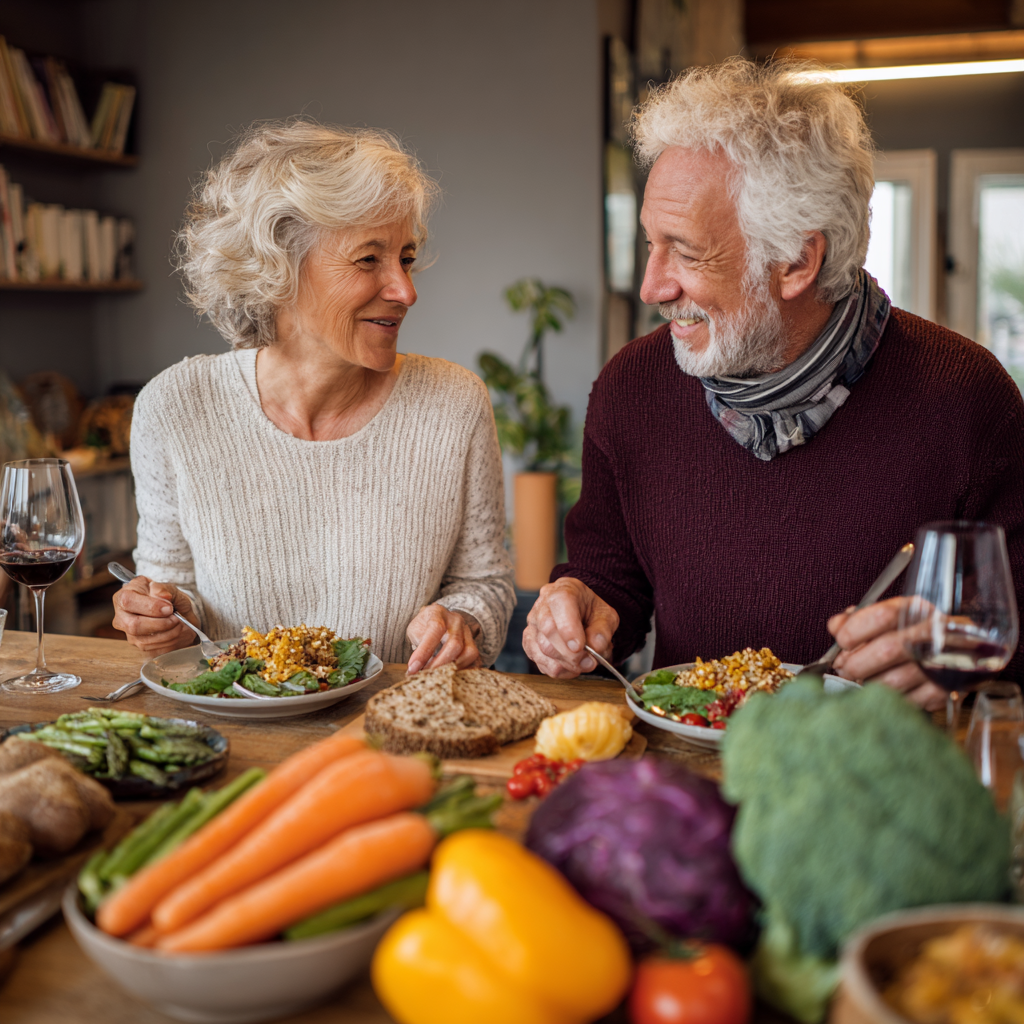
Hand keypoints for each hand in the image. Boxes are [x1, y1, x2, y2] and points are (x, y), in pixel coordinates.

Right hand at [112, 576, 198, 655]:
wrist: (171, 609)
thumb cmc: (165, 597)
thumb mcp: (166, 587)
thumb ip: (164, 589)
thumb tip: (163, 595)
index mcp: (124, 596)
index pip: (128, 602)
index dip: (151, 607)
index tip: (169, 608)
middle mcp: (122, 617)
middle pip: (134, 626)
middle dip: (161, 624)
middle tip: (176, 618)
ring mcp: (129, 633)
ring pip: (144, 640)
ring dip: (168, 634)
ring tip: (179, 624)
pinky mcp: (139, 645)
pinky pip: (153, 650)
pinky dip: (170, 642)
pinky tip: (176, 633)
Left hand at [406, 604, 480, 673]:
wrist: (439, 620)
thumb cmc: (424, 626)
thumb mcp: (414, 630)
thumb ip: (417, 645)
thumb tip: (416, 668)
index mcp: (439, 613)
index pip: (436, 629)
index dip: (425, 650)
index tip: (413, 667)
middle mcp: (456, 621)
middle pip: (455, 644)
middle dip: (439, 664)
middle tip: (425, 676)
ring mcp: (468, 632)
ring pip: (469, 653)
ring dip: (452, 669)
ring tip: (437, 676)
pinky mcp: (474, 644)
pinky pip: (475, 661)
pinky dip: (462, 671)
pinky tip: (449, 676)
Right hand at [522, 577, 619, 678]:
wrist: (583, 616)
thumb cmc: (592, 613)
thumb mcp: (607, 617)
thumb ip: (603, 631)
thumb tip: (594, 647)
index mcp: (564, 588)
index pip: (559, 602)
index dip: (568, 627)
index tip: (580, 647)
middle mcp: (543, 603)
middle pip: (547, 628)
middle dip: (569, 653)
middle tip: (589, 662)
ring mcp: (533, 623)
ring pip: (541, 647)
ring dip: (565, 663)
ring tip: (583, 664)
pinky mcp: (529, 641)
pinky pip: (537, 660)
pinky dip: (556, 669)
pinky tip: (570, 667)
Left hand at [828, 596, 944, 710]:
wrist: (961, 649)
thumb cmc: (912, 632)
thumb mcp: (887, 617)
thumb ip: (856, 619)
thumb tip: (835, 626)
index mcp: (914, 609)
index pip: (882, 616)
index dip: (854, 631)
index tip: (842, 642)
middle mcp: (932, 633)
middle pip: (887, 650)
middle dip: (856, 664)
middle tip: (844, 670)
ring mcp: (942, 662)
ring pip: (896, 680)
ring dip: (870, 684)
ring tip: (861, 681)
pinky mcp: (947, 689)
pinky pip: (908, 701)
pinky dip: (889, 700)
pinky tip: (884, 692)